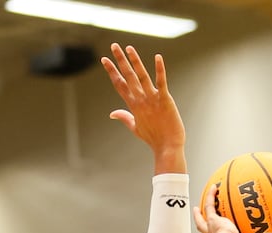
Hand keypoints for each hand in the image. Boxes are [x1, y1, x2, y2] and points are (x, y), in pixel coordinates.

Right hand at [101, 44, 182, 167]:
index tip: (104, 59)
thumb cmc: (153, 138)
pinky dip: (160, 70)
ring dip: (134, 61)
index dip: (112, 71)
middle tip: (113, 45)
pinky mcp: (165, 100)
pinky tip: (158, 57)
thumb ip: (124, 117)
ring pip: (141, 76)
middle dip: (120, 61)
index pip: (119, 84)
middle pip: (127, 77)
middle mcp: (140, 100)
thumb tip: (112, 113)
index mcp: (133, 105)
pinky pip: (161, 82)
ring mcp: (152, 99)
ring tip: (129, 48)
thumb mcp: (135, 127)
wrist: (167, 147)